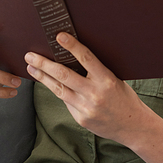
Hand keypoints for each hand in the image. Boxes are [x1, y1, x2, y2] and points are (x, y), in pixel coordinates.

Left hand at [24, 32, 144, 143]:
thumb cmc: (123, 98)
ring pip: (58, 89)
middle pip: (64, 75)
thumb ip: (96, 72)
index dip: (72, 46)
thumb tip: (73, 57)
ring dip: (42, 77)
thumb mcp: (115, 80)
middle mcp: (95, 94)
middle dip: (44, 64)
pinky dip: (57, 91)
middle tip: (30, 55)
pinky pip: (66, 101)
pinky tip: (48, 83)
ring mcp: (86, 108)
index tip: (59, 36)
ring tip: (31, 68)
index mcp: (107, 80)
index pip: (86, 59)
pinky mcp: (81, 118)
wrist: (132, 126)